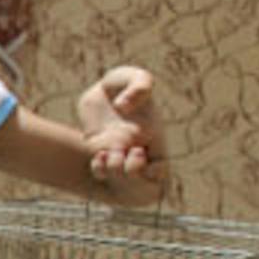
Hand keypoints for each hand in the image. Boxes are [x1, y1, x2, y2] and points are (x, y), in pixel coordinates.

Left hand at [77, 64, 169, 200]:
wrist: (99, 92)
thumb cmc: (122, 83)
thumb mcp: (134, 76)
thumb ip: (139, 86)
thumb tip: (124, 107)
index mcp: (153, 136)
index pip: (161, 169)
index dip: (153, 172)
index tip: (137, 151)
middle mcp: (137, 149)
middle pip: (140, 181)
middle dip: (128, 174)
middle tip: (117, 152)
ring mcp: (118, 154)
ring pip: (120, 180)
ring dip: (112, 173)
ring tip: (104, 154)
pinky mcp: (100, 154)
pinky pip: (101, 173)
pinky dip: (98, 170)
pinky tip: (97, 156)